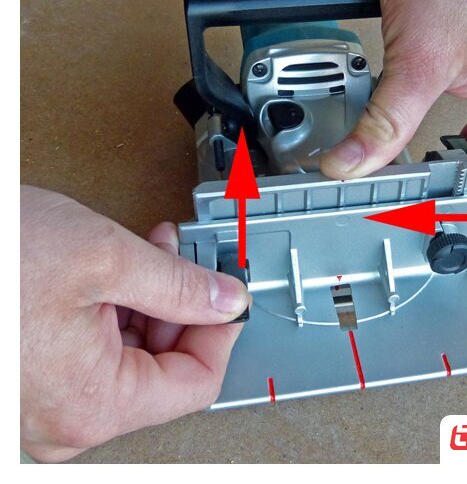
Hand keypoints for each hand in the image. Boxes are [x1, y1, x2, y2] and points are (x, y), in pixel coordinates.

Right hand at [20, 186, 248, 461]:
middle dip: (181, 307)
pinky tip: (122, 269)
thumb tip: (227, 301)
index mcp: (92, 403)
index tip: (228, 297)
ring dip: (150, 301)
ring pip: (130, 355)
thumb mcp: (105, 258)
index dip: (221, 334)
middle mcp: (67, 418)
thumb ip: (180, 286)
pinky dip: (117, 308)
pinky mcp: (34, 380)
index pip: (195, 383)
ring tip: (152, 252)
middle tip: (188, 260)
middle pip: (163, 369)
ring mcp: (47, 403)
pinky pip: (95, 351)